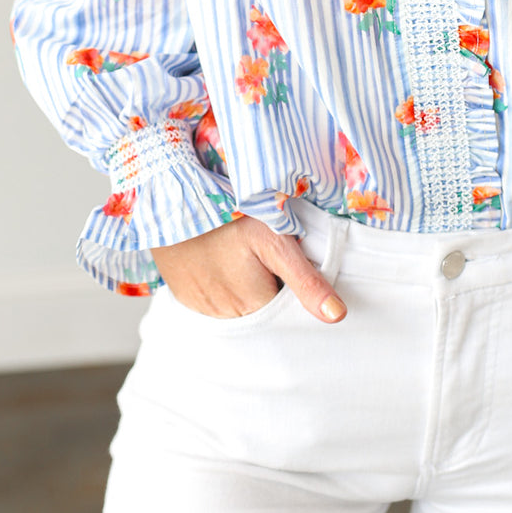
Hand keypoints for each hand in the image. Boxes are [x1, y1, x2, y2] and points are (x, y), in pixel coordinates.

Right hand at [152, 214, 346, 323]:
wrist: (173, 194)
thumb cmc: (230, 213)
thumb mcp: (274, 239)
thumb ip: (305, 280)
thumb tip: (338, 317)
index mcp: (254, 305)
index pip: (288, 312)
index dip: (294, 288)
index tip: (290, 264)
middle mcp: (226, 317)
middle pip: (263, 314)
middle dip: (271, 291)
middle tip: (266, 257)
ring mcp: (201, 308)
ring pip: (238, 311)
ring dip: (247, 292)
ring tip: (244, 257)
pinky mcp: (184, 297)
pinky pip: (212, 305)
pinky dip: (223, 290)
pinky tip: (224, 264)